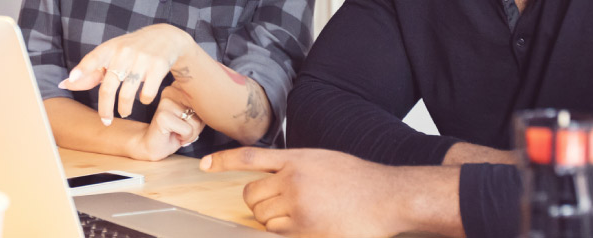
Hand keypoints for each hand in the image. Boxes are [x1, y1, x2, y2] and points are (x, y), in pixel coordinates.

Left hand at [58, 23, 197, 124]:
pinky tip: (143, 98)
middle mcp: (124, 52)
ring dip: (124, 108)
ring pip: (127, 94)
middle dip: (105, 109)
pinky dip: (144, 100)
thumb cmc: (131, 51)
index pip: (93, 58)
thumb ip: (89, 72)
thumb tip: (64, 84)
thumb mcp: (111, 56)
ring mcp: (142, 59)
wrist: (166, 38)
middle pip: (108, 87)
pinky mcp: (158, 66)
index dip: (82, 70)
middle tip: (105, 120)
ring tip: (124, 111)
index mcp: (110, 49)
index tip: (70, 79)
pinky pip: (147, 94)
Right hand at [125, 89, 203, 160]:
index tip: (188, 119)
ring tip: (178, 131)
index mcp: (179, 86)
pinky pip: (187, 130)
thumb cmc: (176, 130)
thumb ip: (203, 106)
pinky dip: (184, 137)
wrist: (153, 144)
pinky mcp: (162, 116)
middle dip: (197, 124)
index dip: (202, 115)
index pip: (205, 99)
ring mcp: (165, 101)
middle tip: (183, 128)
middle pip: (201, 110)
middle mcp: (171, 89)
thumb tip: (215, 107)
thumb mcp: (194, 114)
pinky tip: (174, 135)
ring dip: (191, 133)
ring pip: (195, 121)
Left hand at [199, 148, 416, 236]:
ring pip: (261, 215)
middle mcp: (293, 179)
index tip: (204, 164)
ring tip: (300, 215)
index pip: (251, 157)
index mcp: (297, 158)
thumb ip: (296, 166)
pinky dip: (282, 231)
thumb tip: (272, 179)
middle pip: (251, 194)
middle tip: (280, 205)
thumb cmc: (359, 181)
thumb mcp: (323, 160)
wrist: (388, 196)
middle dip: (259, 203)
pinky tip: (303, 225)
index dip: (223, 160)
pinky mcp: (305, 227)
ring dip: (271, 219)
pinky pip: (276, 231)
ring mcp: (298, 203)